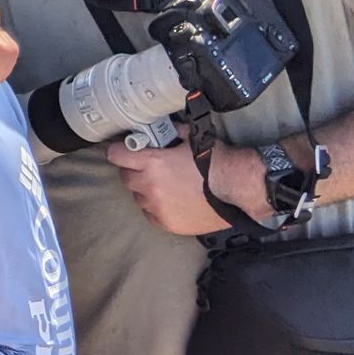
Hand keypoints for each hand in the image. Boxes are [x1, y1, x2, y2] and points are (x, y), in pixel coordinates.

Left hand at [107, 139, 268, 234]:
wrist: (238, 188)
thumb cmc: (215, 160)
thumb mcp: (188, 137)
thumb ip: (166, 134)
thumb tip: (154, 131)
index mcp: (151, 163)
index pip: (115, 156)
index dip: (119, 151)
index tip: (124, 151)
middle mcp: (149, 186)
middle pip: (125, 177)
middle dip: (133, 171)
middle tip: (148, 169)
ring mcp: (157, 208)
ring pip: (137, 197)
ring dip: (144, 190)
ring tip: (163, 186)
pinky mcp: (167, 224)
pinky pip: (150, 214)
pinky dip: (155, 208)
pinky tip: (170, 201)